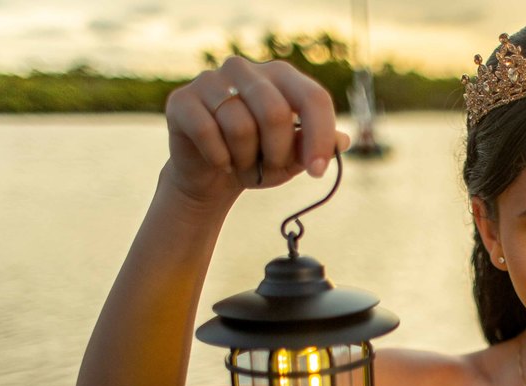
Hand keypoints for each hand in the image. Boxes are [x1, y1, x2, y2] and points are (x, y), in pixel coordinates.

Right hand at [163, 56, 351, 202]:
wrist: (212, 176)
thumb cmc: (259, 159)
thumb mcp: (293, 158)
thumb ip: (315, 146)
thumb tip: (343, 140)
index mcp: (281, 76)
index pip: (313, 97)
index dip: (320, 136)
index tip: (317, 171)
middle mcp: (245, 69)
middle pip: (274, 112)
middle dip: (277, 153)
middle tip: (271, 170)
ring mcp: (210, 80)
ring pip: (240, 127)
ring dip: (246, 161)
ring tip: (243, 164)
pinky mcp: (182, 100)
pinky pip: (208, 133)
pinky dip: (220, 159)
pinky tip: (220, 161)